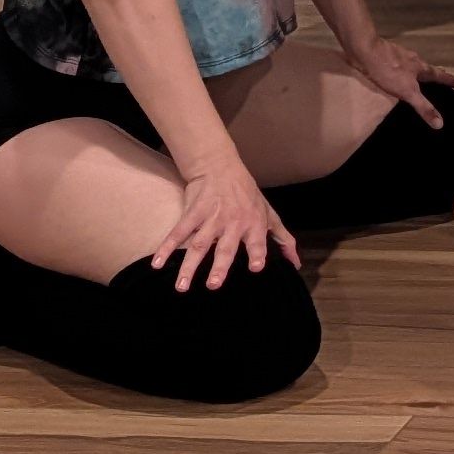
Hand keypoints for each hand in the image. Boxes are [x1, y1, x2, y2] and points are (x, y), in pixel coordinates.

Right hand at [156, 152, 297, 293]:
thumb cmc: (248, 195)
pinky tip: (158, 263)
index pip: (257, 241)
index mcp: (253, 223)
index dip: (257, 253)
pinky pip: (179, 231)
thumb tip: (295, 264)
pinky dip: (167, 246)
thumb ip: (283, 240)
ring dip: (189, 265)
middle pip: (225, 247)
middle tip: (213, 285)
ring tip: (182, 286)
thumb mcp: (269, 214)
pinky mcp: (193, 212)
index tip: (255, 268)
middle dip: (220, 265)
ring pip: (199, 244)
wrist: (220, 167)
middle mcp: (233, 221)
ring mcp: (211, 217)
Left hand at [351, 34, 453, 125]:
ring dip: (422, 73)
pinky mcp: (388, 56)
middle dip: (439, 76)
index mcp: (422, 69)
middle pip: (431, 69)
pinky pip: (402, 65)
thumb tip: (441, 124)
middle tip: (447, 80)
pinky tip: (399, 75)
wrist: (365, 50)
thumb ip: (423, 107)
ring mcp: (401, 57)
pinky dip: (406, 71)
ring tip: (424, 79)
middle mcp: (415, 61)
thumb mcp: (407, 92)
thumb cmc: (388, 70)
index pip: (443, 77)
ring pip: (416, 66)